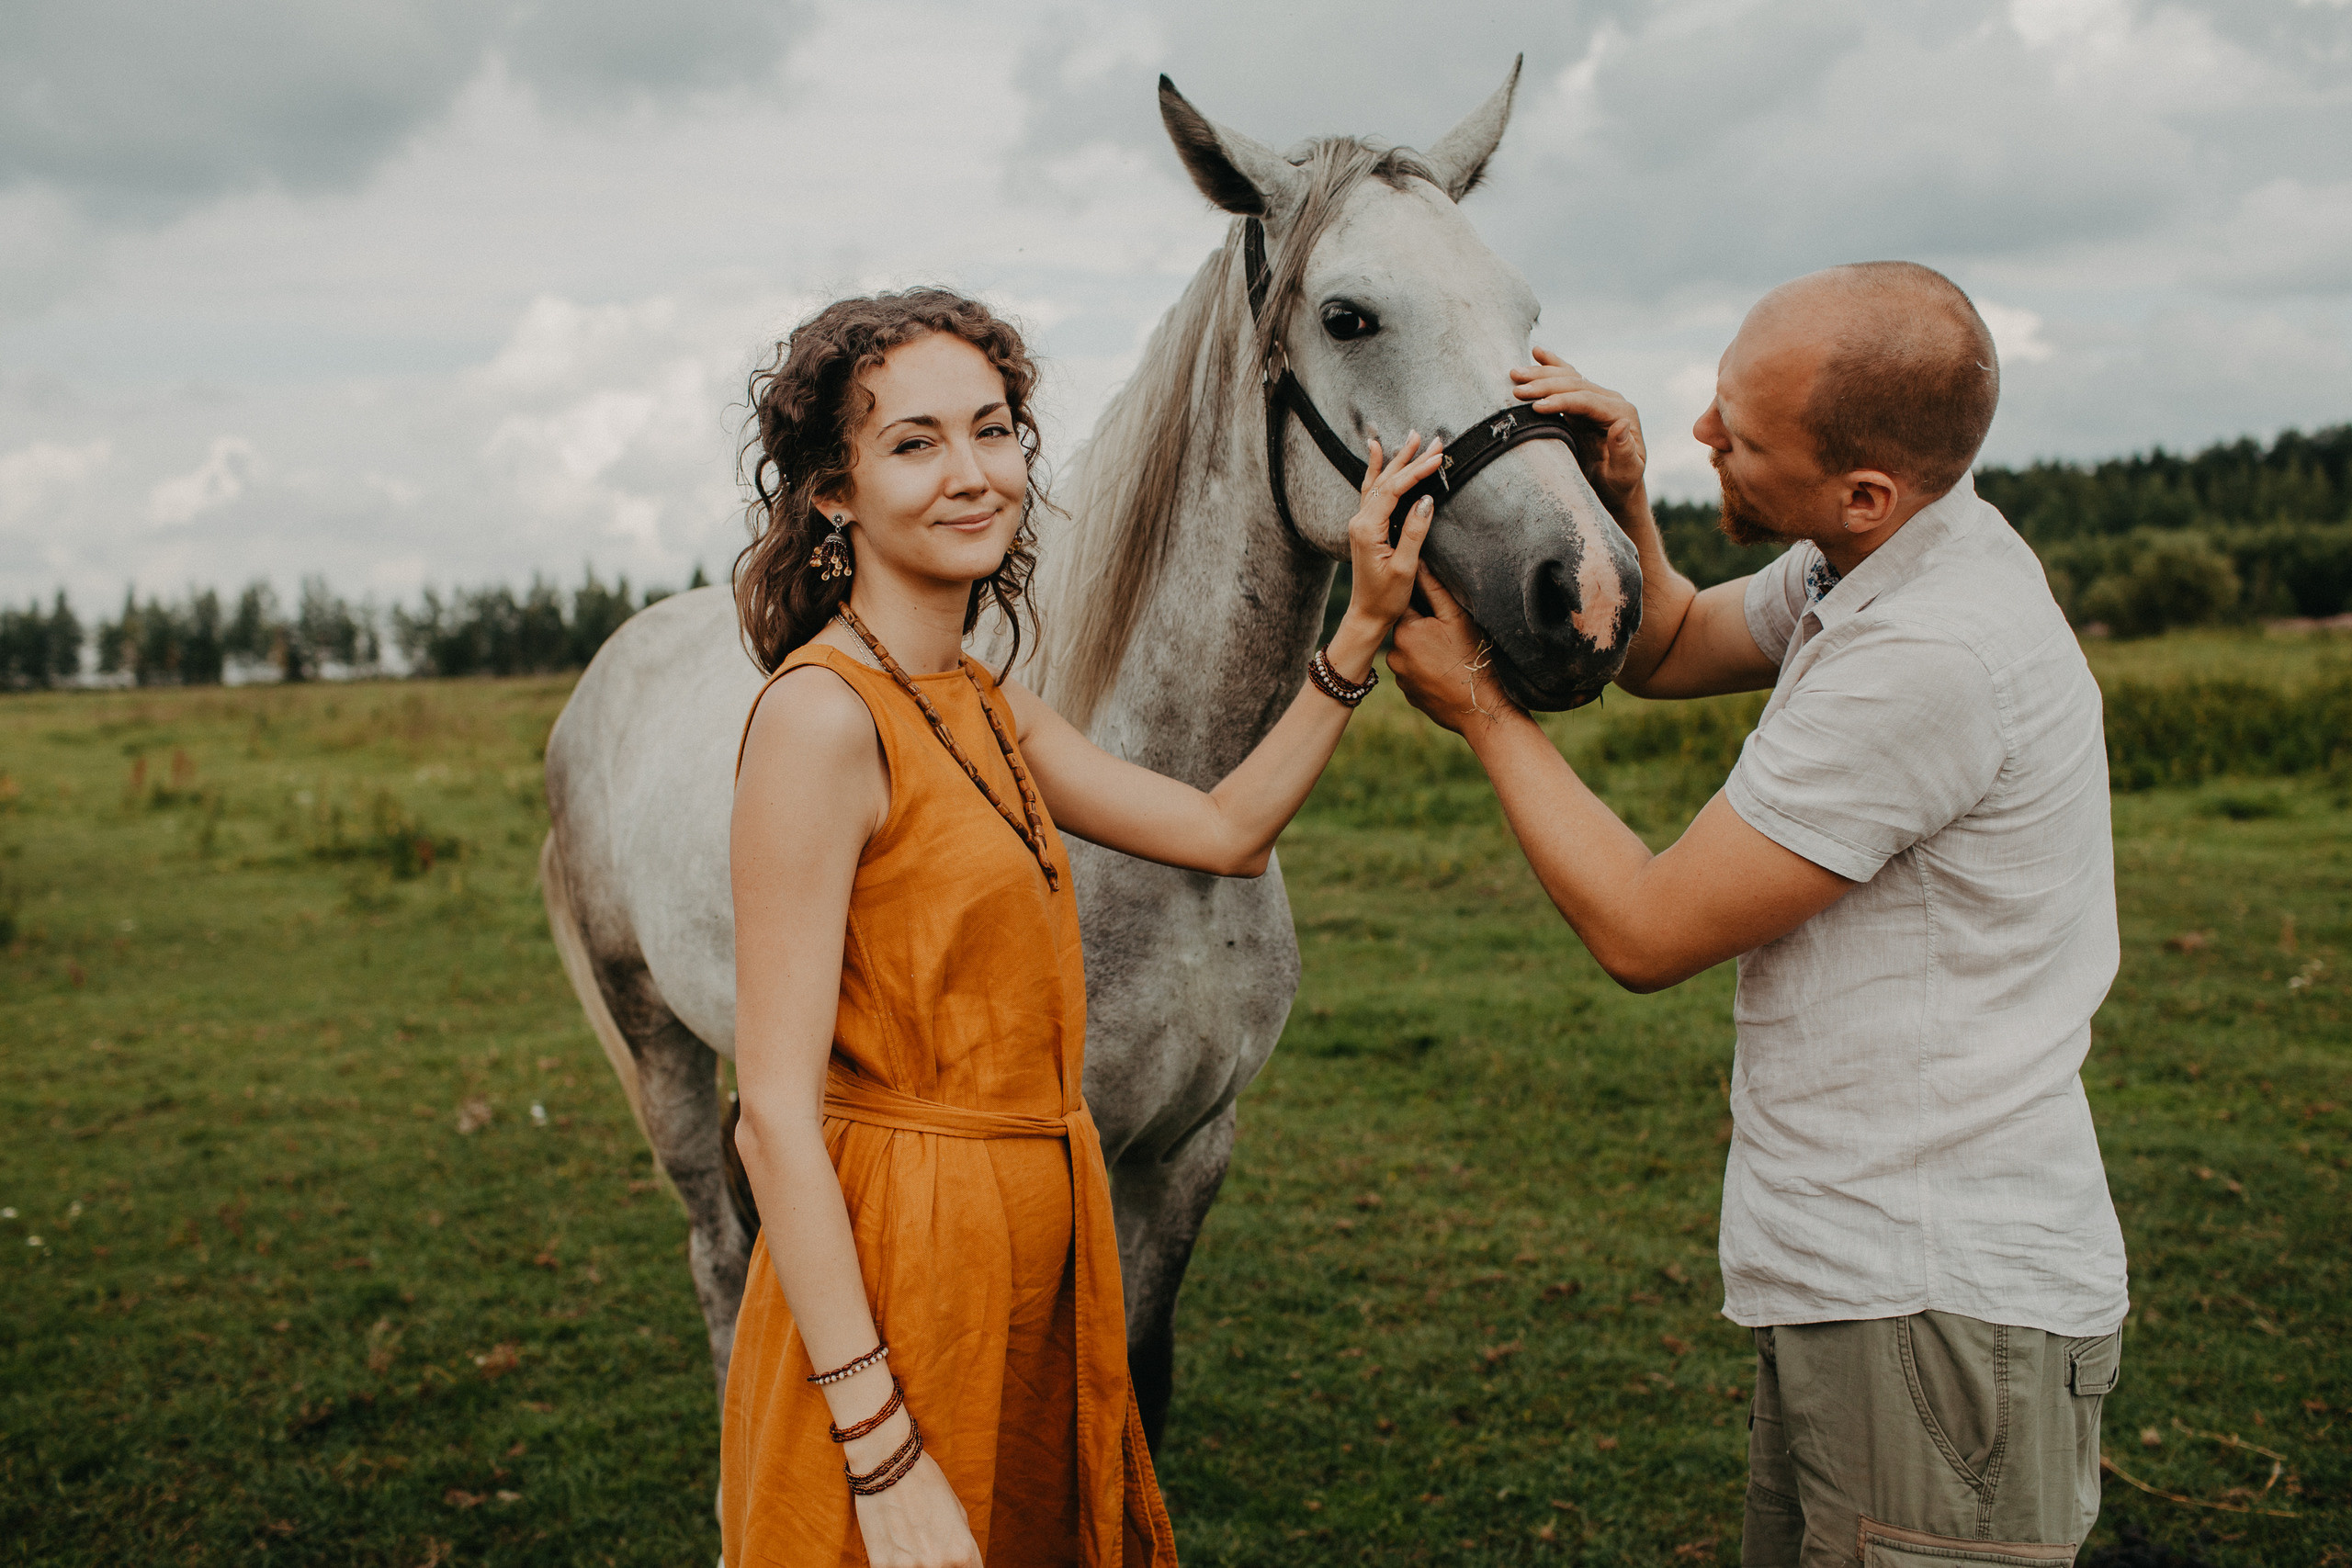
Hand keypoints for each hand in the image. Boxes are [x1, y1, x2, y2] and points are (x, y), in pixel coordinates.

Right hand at [852, 1451, 980, 1567]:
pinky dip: (896, 1562)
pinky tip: (895, 1542)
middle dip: (941, 1563)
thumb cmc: (926, 1482)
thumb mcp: (958, 1512)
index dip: (964, 1566)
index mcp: (962, 1552)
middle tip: (929, 1542)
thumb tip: (963, 1565)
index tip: (955, 1558)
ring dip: (916, 1563)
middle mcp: (938, 1564)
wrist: (887, 1464)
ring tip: (910, 1540)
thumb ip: (963, 1545)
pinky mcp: (881, 1566)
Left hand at [1341, 431, 1443, 629]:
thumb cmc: (1387, 597)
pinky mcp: (1366, 526)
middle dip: (1410, 458)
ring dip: (1396, 459)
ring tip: (1412, 437)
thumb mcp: (1405, 567)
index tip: (1438, 457)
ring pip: (1379, 482)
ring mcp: (1361, 522)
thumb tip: (1426, 499)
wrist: (1367, 615)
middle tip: (1432, 438)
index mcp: (1368, 529)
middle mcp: (1360, 521)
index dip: (1417, 472)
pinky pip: (1371, 491)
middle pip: (1386, 480)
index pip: (1394, 490)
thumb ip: (1414, 532)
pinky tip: (1376, 451)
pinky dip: (1376, 470)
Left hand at [1389, 567, 1522, 735]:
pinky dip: (1428, 670)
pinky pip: (1416, 674)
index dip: (1425, 603)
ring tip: (1451, 656)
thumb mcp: (1456, 618)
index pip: (1407, 604)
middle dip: (1426, 628)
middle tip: (1452, 635)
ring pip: (1411, 653)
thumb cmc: (1473, 658)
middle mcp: (1394, 655)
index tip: (1441, 610)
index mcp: (1404, 631)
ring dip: (1426, 650)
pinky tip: (1447, 672)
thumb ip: (1434, 589)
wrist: (1481, 710)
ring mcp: (1400, 678)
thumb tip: (1418, 563)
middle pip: (1409, 630)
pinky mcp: (1409, 695)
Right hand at [1509, 348, 1646, 516]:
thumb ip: (1624, 452)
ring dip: (1542, 374)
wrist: (1616, 487)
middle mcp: (1610, 401)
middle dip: (1546, 385)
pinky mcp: (1583, 403)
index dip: (1562, 401)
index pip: (1588, 400)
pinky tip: (1538, 352)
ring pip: (1568, 377)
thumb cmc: (1619, 485)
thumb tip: (1620, 424)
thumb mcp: (1626, 474)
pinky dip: (1552, 365)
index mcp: (1621, 414)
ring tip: (1515, 374)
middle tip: (1518, 390)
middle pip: (1575, 384)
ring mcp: (1596, 399)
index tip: (1536, 406)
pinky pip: (1568, 378)